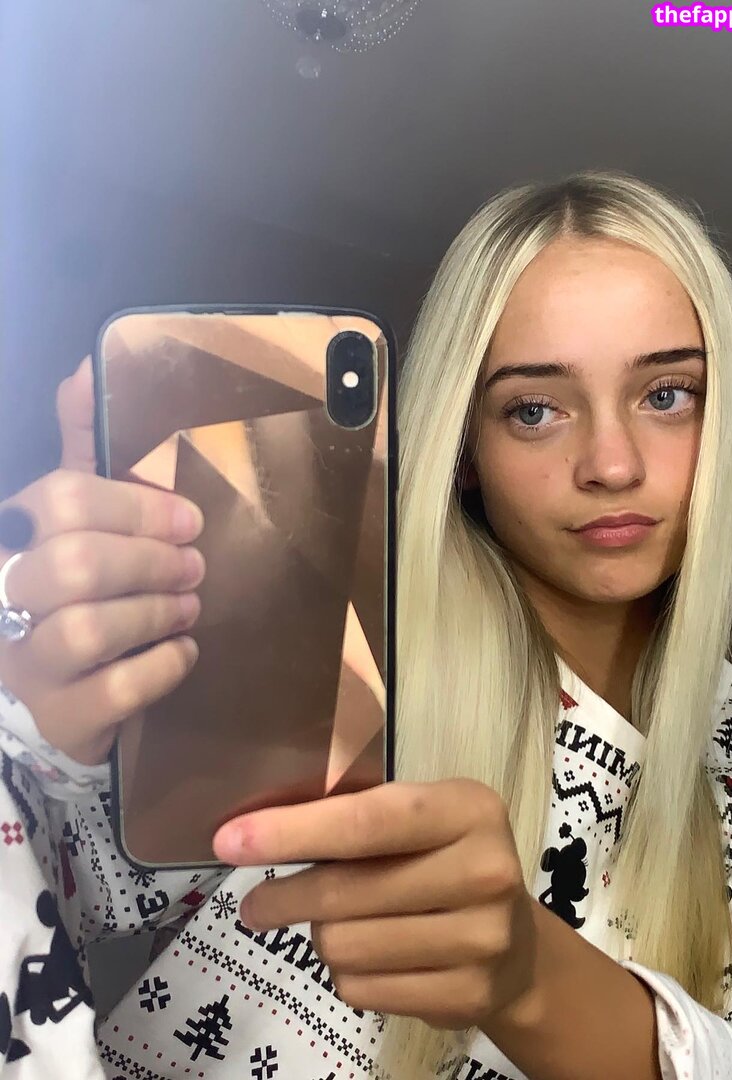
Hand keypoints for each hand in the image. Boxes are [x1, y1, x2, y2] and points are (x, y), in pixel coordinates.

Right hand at [0, 358, 204, 764]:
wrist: (53, 694)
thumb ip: (81, 450)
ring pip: (89, 630)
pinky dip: (162, 666)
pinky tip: (184, 652)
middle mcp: (2, 598)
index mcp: (9, 537)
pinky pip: (115, 692)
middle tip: (195, 565)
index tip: (189, 517)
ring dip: (157, 611)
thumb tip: (88, 367)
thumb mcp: (72, 519)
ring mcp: (23, 665)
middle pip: (76, 564)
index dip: (135, 505)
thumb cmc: (70, 592)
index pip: (61, 500)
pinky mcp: (59, 719)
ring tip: (190, 605)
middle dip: (151, 560)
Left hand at [212, 779, 538, 1030]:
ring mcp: (482, 938)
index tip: (232, 840)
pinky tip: (371, 957)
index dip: (295, 831)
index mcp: (468, 808)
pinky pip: (362, 990)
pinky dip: (348, 975)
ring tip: (337, 926)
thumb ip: (357, 817)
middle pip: (347, 892)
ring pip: (346, 946)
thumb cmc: (446, 862)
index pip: (368, 821)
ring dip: (323, 937)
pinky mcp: (467, 995)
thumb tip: (258, 828)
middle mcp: (484, 869)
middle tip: (254, 905)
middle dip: (285, 898)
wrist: (516, 948)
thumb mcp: (420, 820)